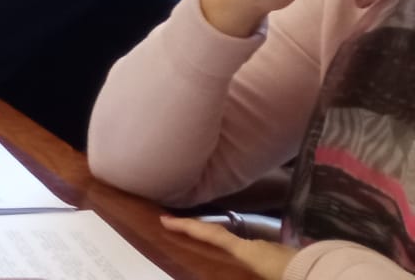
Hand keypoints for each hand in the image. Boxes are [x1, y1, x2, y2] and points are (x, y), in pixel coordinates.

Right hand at [157, 215, 297, 279]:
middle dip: (202, 234)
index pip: (211, 234)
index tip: (164, 219)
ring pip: (244, 248)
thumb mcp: (261, 269)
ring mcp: (272, 250)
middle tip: (182, 233)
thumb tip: (217, 261)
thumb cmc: (289, 274)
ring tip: (218, 259)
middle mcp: (256, 245)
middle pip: (223, 237)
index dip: (186, 226)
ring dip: (228, 251)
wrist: (328, 274)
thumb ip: (240, 273)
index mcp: (246, 250)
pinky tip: (250, 270)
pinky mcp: (285, 258)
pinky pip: (259, 256)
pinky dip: (248, 260)